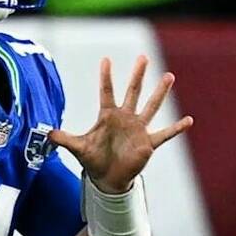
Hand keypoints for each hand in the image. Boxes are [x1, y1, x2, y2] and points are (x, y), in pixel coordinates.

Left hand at [50, 55, 193, 193]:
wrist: (107, 178)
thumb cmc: (93, 160)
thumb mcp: (77, 148)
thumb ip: (63, 139)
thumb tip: (46, 133)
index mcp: (108, 116)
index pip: (106, 92)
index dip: (106, 77)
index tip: (106, 59)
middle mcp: (125, 118)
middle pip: (133, 92)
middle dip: (138, 75)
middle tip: (143, 57)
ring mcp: (138, 129)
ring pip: (151, 107)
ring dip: (160, 93)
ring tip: (169, 76)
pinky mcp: (148, 143)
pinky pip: (165, 134)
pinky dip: (176, 128)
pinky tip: (189, 120)